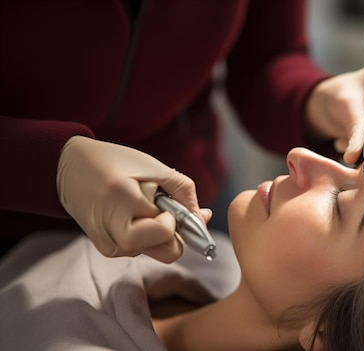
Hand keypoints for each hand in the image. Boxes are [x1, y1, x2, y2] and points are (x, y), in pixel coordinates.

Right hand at [56, 136, 210, 262]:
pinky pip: (142, 250)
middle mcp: (111, 230)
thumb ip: (183, 192)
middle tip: (164, 208)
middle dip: (175, 233)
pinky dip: (148, 235)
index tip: (174, 204)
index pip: (166, 231)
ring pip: (156, 252)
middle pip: (167, 253)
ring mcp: (108, 244)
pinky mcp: (106, 249)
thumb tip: (202, 219)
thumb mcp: (152, 166)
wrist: (68, 167)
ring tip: (144, 206)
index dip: (178, 219)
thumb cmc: (113, 162)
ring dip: (161, 233)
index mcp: (121, 202)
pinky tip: (135, 215)